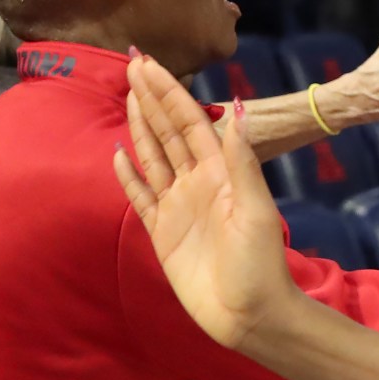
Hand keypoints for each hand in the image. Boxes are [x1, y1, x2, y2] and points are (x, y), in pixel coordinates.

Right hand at [115, 60, 297, 353]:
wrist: (249, 315)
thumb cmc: (260, 265)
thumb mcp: (255, 210)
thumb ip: (241, 161)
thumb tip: (239, 110)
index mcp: (220, 173)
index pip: (190, 122)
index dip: (170, 93)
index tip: (150, 65)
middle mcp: (197, 183)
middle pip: (168, 132)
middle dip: (151, 98)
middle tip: (132, 64)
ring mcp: (179, 207)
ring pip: (154, 158)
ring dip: (141, 127)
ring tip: (128, 96)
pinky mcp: (163, 233)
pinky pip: (141, 197)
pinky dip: (129, 176)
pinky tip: (118, 154)